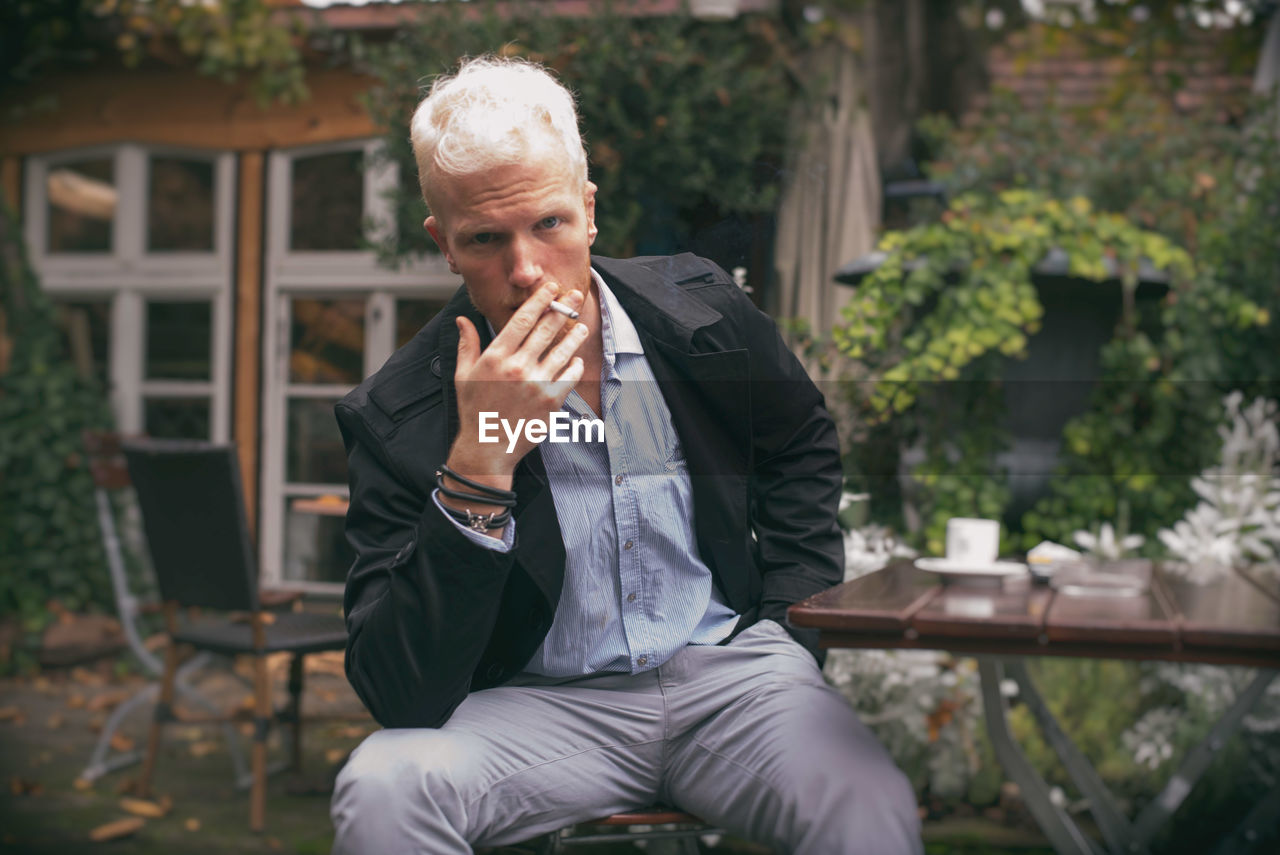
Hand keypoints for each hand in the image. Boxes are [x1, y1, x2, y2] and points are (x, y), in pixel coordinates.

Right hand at [446, 284, 588, 487]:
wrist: (486, 447)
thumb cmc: (473, 410)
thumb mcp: (463, 375)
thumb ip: (467, 345)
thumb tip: (463, 319)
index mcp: (496, 357)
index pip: (522, 319)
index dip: (539, 300)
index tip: (551, 288)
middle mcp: (517, 367)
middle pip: (546, 329)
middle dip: (563, 308)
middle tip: (576, 294)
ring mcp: (536, 384)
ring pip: (563, 350)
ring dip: (574, 335)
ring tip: (581, 326)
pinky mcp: (551, 402)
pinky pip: (569, 376)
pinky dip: (575, 365)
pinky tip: (575, 359)